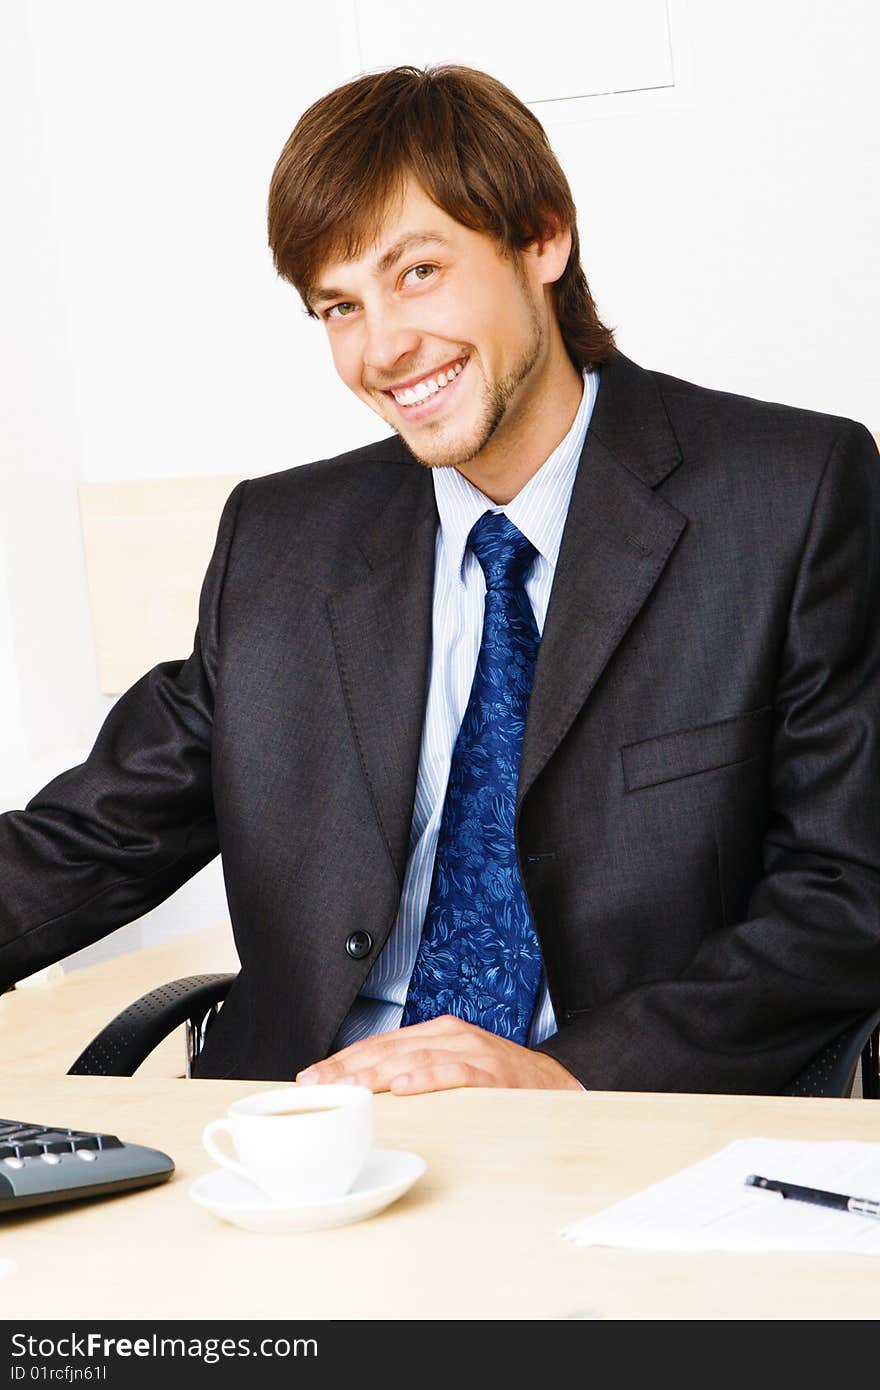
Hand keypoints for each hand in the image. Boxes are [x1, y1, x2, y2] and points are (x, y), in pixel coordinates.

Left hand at [295, 1015, 581, 1093]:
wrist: (557, 1084)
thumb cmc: (498, 1082)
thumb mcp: (452, 1068)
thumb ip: (413, 1071)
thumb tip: (361, 1092)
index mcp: (436, 1033)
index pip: (378, 1045)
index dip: (341, 1061)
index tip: (309, 1079)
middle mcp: (451, 1036)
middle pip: (388, 1049)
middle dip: (347, 1068)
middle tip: (316, 1086)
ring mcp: (473, 1052)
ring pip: (414, 1058)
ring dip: (376, 1073)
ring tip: (347, 1088)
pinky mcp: (493, 1074)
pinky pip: (455, 1074)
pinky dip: (427, 1079)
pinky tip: (403, 1087)